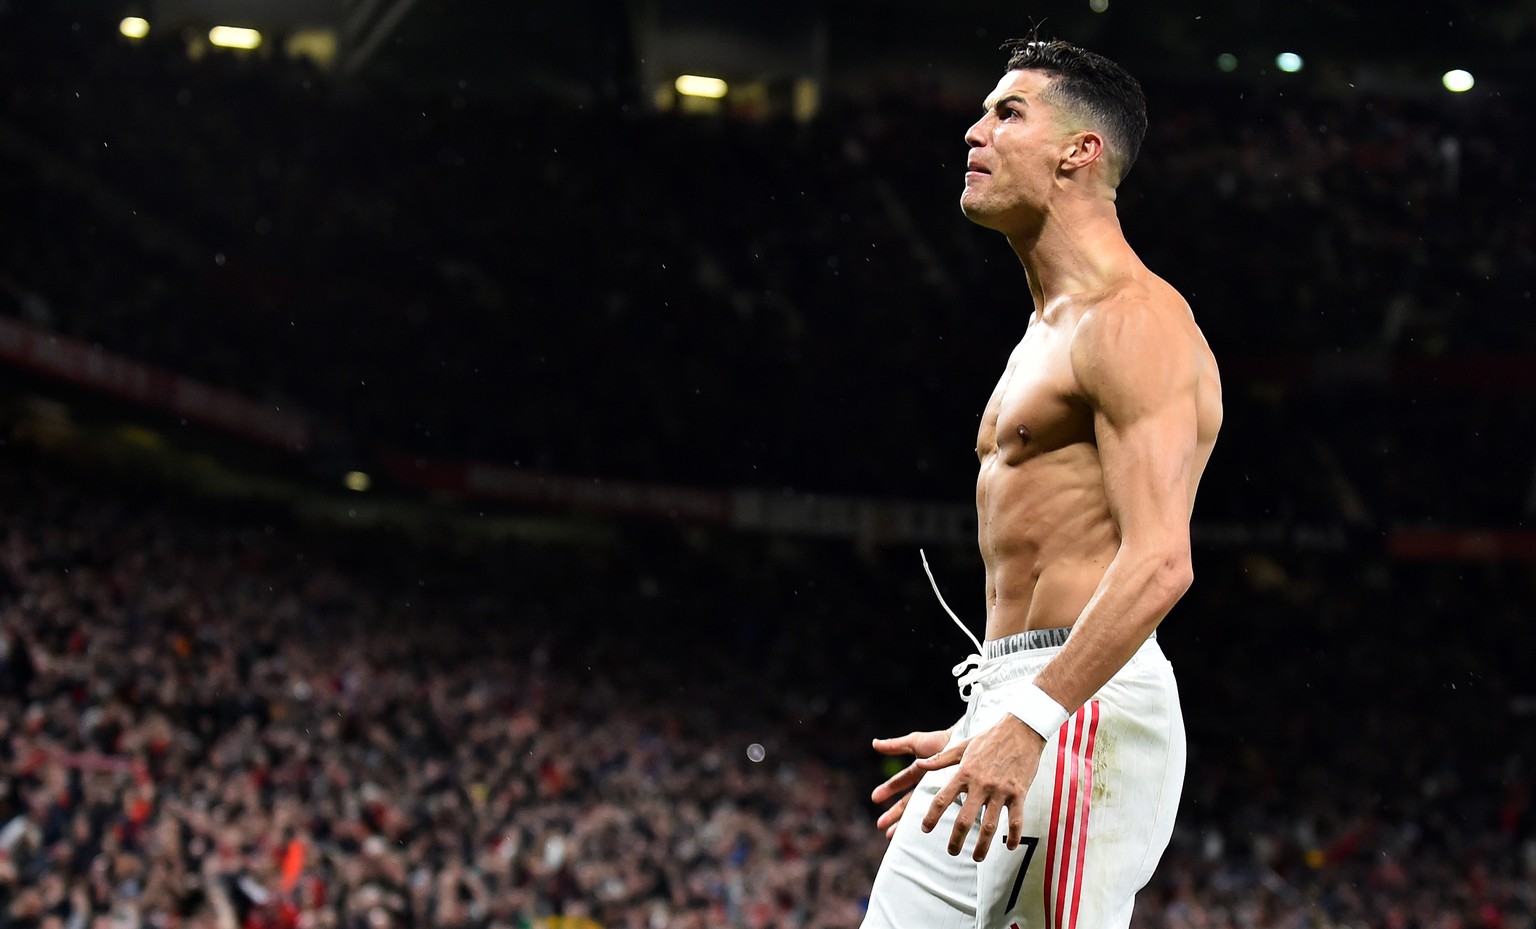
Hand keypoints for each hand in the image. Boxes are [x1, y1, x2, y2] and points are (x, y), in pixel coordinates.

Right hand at [870, 728, 954, 838]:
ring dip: (907, 822)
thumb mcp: (917, 743)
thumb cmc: (942, 741)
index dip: (888, 789)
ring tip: (893, 836)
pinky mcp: (953, 799)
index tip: (874, 799)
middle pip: (908, 802)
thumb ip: (896, 745)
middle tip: (880, 826)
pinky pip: (942, 814)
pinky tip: (926, 838)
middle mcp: (929, 784)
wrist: (966, 741)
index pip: (901, 782)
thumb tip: (874, 743)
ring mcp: (941, 792)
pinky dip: (934, 823)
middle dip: (894, 814)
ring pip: (921, 811)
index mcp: (920, 771)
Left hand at [919, 715, 1044, 860]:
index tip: (924, 829)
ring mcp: (1000, 790)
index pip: (942, 798)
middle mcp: (980, 784)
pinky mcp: (1019, 793)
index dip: (932, 816)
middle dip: (956, 839)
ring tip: (976, 857)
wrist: (1021, 729)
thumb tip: (919, 764)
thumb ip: (940, 759)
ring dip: (983, 845)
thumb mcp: (962, 746)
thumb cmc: (989, 738)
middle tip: (951, 852)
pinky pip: (1016, 819)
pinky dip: (1014, 835)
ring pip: (990, 825)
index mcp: (964, 773)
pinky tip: (1011, 847)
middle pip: (965, 818)